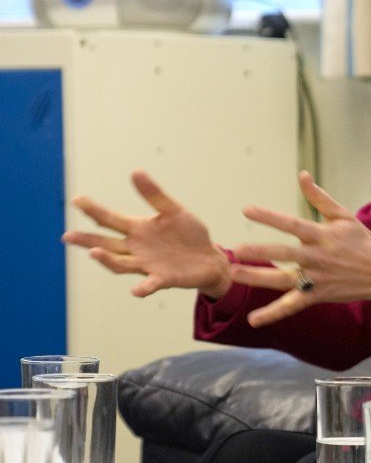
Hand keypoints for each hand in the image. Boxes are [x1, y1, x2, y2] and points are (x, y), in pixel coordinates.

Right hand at [62, 171, 230, 297]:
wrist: (210, 259)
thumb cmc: (189, 235)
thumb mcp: (174, 211)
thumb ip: (155, 195)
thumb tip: (135, 172)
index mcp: (138, 229)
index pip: (111, 220)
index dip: (94, 211)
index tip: (77, 200)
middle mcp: (137, 248)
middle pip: (107, 243)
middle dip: (88, 240)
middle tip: (67, 236)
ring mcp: (148, 265)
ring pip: (121, 264)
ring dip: (107, 260)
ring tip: (94, 252)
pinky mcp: (164, 278)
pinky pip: (150, 284)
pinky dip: (143, 287)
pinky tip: (136, 291)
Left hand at [230, 171, 370, 327]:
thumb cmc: (362, 241)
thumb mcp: (344, 216)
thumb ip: (319, 198)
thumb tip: (302, 175)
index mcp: (323, 235)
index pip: (292, 224)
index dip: (270, 217)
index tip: (247, 210)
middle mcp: (318, 257)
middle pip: (285, 254)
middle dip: (261, 252)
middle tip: (237, 250)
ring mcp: (317, 278)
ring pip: (283, 280)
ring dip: (259, 278)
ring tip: (235, 274)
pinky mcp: (318, 295)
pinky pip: (292, 305)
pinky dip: (273, 314)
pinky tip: (254, 320)